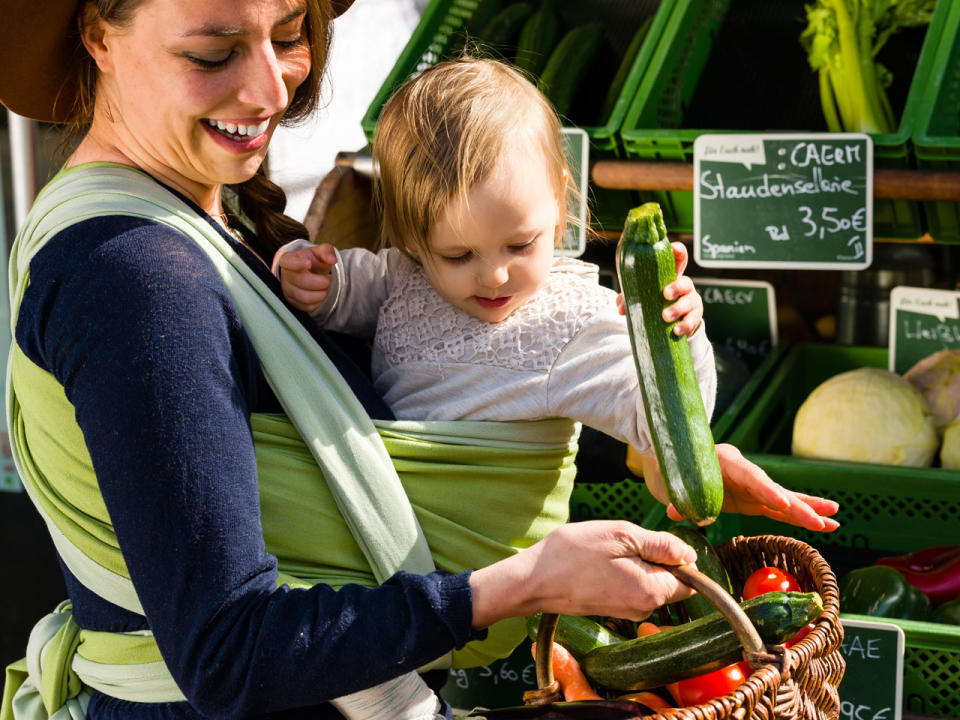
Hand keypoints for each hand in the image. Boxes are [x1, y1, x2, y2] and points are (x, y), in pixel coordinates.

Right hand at [276, 243, 337, 312]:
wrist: (310, 273)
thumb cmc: (313, 261)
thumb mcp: (319, 252)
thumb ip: (326, 251)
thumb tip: (332, 259)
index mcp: (288, 260)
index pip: (288, 262)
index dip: (297, 264)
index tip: (308, 263)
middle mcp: (285, 276)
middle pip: (301, 282)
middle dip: (321, 281)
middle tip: (329, 278)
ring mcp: (287, 291)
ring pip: (304, 297)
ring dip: (321, 293)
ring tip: (326, 286)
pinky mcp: (293, 303)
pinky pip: (307, 307)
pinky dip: (318, 301)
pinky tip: (320, 293)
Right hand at [469, 520, 697, 627]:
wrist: (533, 580)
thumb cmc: (573, 554)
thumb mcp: (620, 535)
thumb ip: (660, 545)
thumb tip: (689, 554)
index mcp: (652, 591)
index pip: (690, 579)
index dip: (677, 556)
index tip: (649, 542)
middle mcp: (644, 608)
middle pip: (670, 581)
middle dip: (654, 558)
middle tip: (622, 543)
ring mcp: (627, 611)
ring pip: (649, 582)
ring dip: (635, 563)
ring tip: (605, 552)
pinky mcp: (612, 609)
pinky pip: (631, 587)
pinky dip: (622, 572)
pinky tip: (598, 563)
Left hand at [616, 241, 702, 337]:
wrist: (671, 324)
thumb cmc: (655, 303)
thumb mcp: (643, 297)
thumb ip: (630, 298)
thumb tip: (621, 307)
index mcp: (672, 277)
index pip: (679, 259)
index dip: (678, 251)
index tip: (674, 248)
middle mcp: (685, 287)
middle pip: (686, 282)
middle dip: (677, 287)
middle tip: (665, 294)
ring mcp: (691, 301)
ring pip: (690, 302)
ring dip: (678, 308)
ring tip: (666, 317)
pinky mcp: (695, 317)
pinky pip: (693, 320)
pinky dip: (684, 325)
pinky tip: (676, 330)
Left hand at [631, 443, 839, 531]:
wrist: (675, 463)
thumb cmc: (675, 471)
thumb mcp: (673, 482)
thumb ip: (678, 497)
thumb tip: (674, 512)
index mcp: (725, 461)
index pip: (748, 475)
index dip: (765, 488)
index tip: (781, 502)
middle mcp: (744, 471)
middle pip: (772, 488)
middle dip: (795, 505)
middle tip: (818, 519)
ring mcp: (752, 485)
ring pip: (783, 498)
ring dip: (808, 510)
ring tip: (834, 520)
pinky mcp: (754, 499)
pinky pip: (780, 508)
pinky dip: (799, 516)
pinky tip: (825, 524)